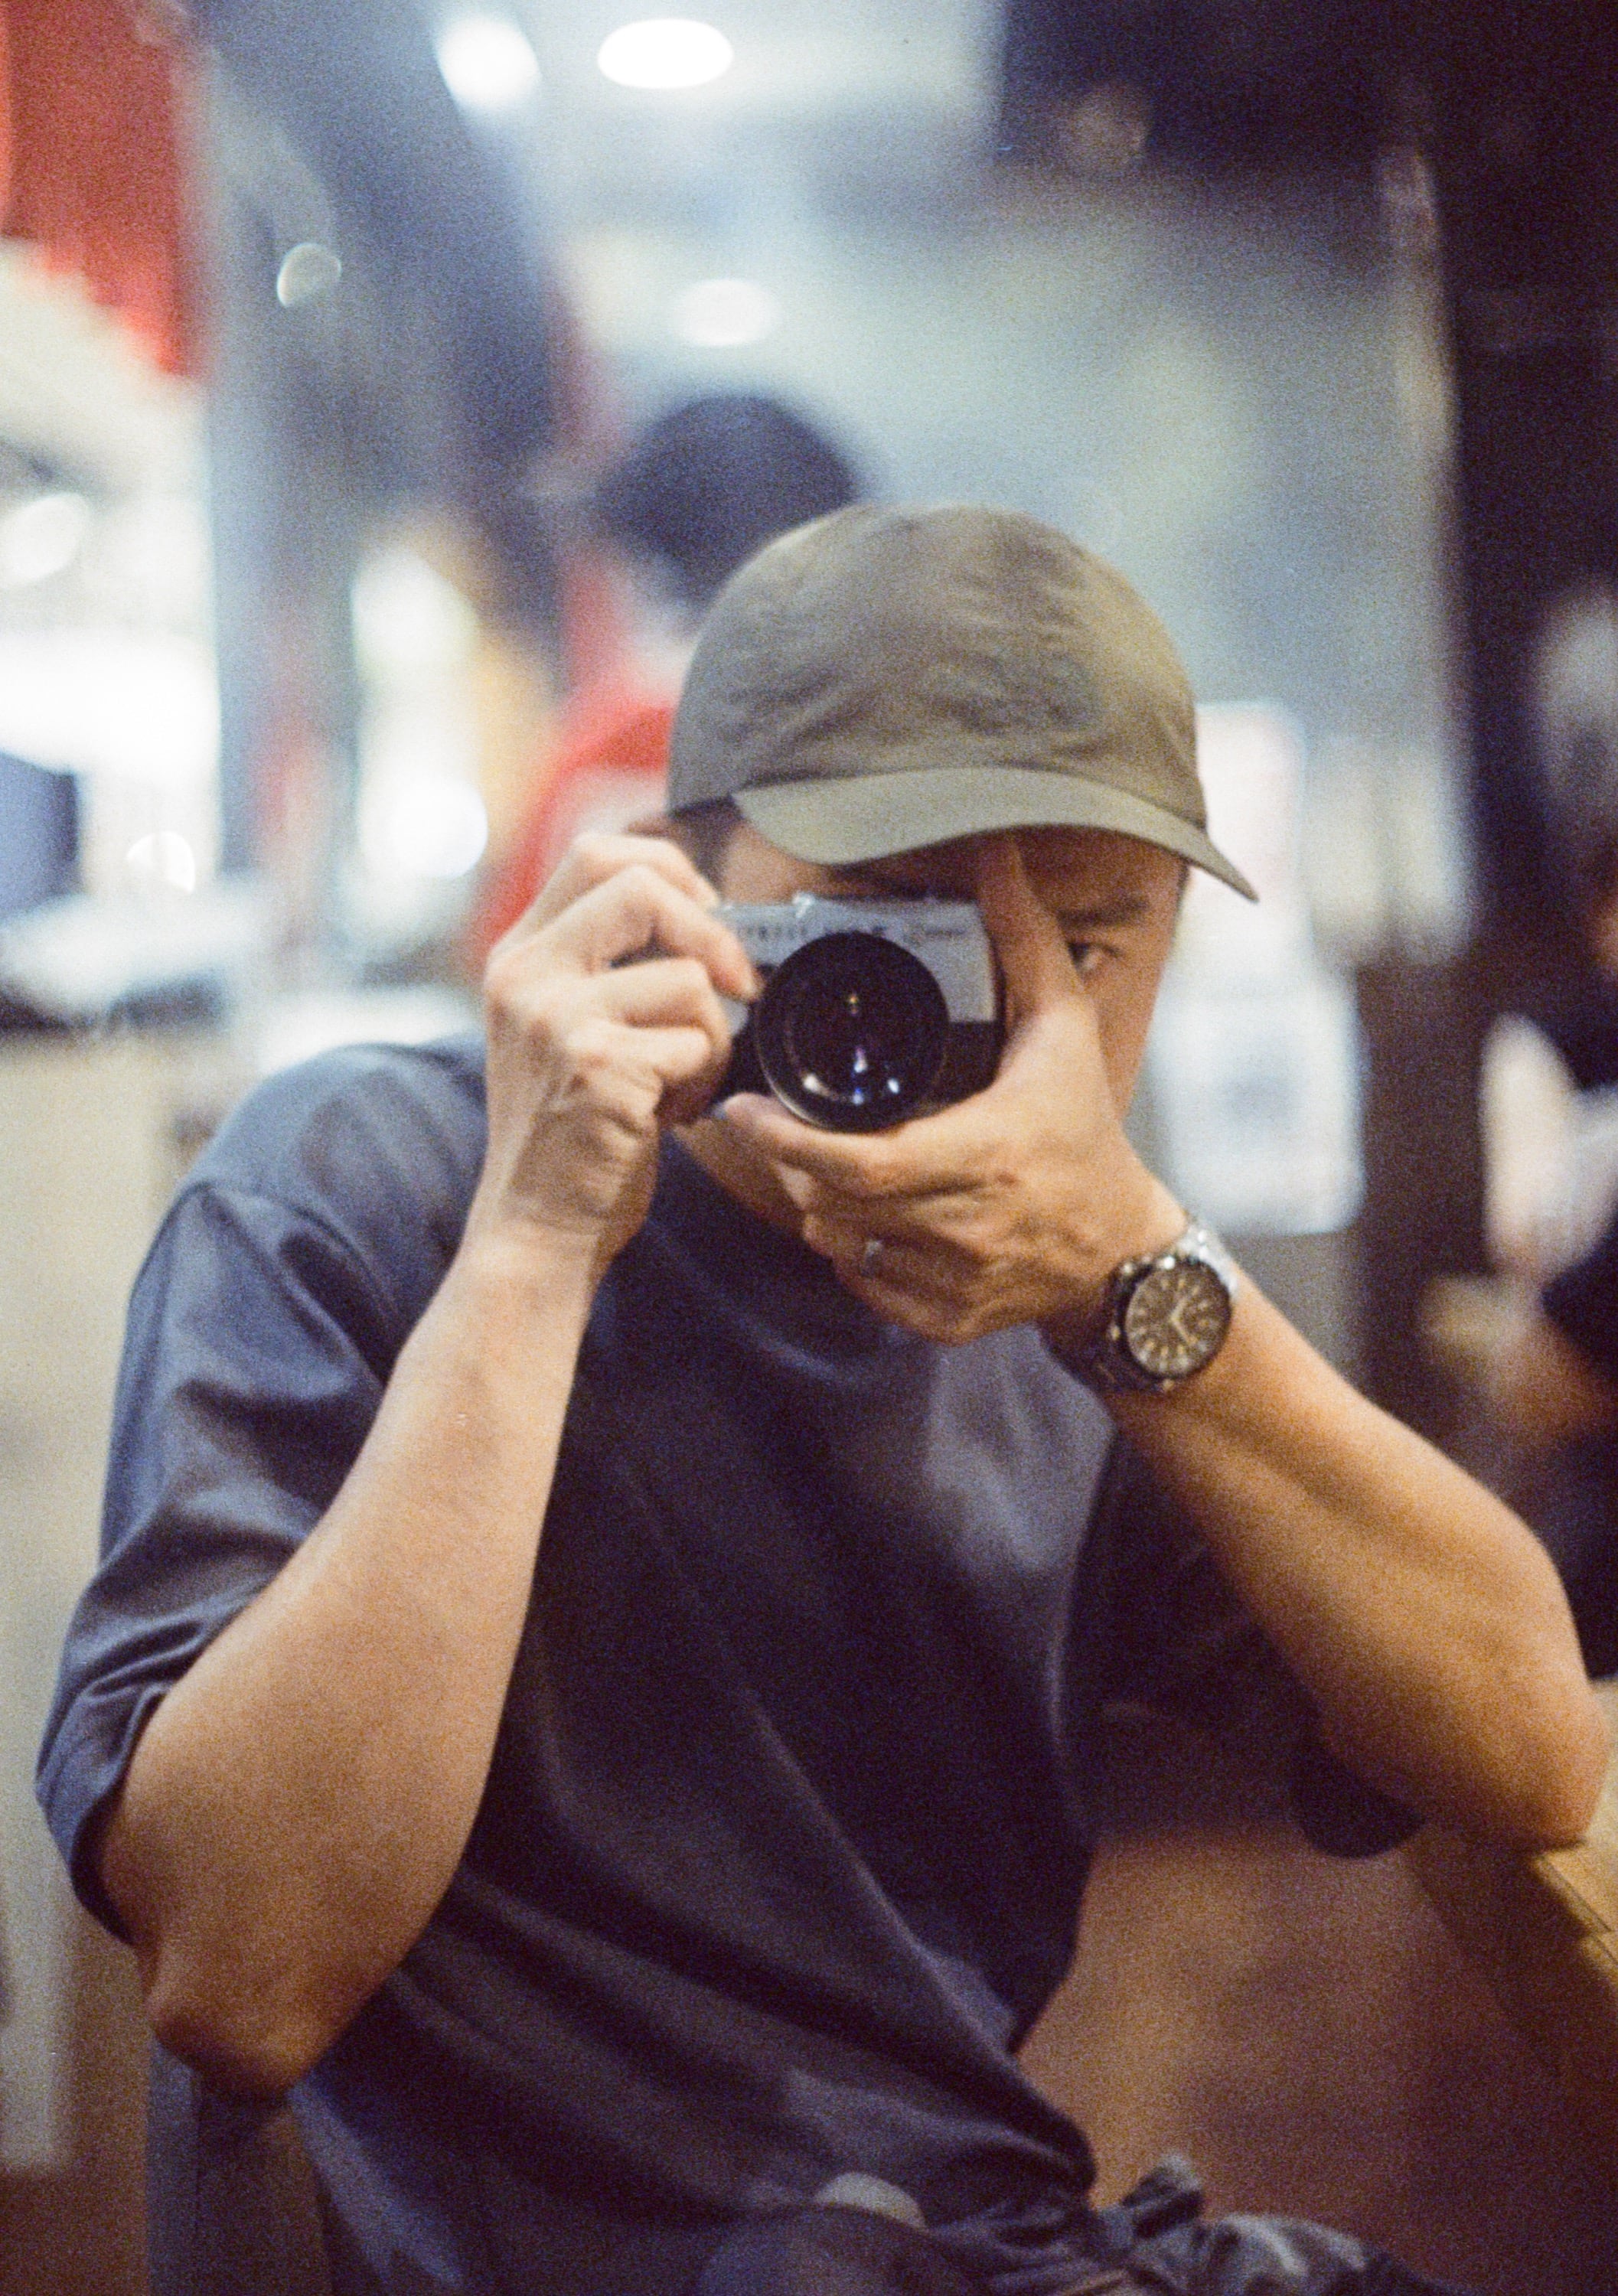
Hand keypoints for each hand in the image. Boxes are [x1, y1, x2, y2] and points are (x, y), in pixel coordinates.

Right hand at [470, 834, 756, 1267]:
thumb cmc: (569, 1132)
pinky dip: (703, 1082)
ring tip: (680, 1083)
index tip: (705, 914)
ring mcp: (556, 1018)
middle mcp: (525, 976)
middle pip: (640, 887)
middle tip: (736, 984)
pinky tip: (669, 1116)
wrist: (536, 1225)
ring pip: (687, 978)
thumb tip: (703, 911)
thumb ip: (603, 965)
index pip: (595, 853)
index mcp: (517, 956)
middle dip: (710, 931)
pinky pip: (695, 1043)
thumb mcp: (560, 1029)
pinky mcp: (596, 1066)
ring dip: (712, 1036)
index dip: (668, 868)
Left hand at [718, 839, 1181, 1343]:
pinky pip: (866, 1286)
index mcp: (988, 1154)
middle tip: (769, 1127)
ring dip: (815, 1205)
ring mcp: (958, 1283)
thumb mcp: (1064, 1025)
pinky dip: (849, 1252)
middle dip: (789, 1167)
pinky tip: (863, 1217)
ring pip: (841, 1246)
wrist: (1121, 1246)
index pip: (861, 1164)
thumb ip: (1023, 936)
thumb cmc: (1084, 1126)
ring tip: (817, 1165)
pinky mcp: (950, 1321)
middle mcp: (970, 1227)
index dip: (788, 1143)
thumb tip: (996, 851)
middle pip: (836, 1205)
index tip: (743, 1109)